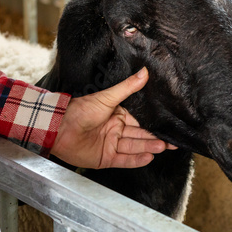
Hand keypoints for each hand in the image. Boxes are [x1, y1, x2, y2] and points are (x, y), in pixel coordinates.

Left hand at [51, 67, 175, 168]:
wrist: (60, 127)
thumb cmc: (80, 110)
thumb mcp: (107, 97)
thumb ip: (128, 87)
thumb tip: (144, 72)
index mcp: (117, 116)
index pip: (139, 122)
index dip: (153, 125)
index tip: (168, 126)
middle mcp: (115, 131)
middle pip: (139, 136)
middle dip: (155, 138)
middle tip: (171, 141)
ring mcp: (110, 145)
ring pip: (133, 147)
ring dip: (148, 147)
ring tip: (163, 147)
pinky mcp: (105, 158)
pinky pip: (124, 160)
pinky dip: (136, 160)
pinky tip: (148, 158)